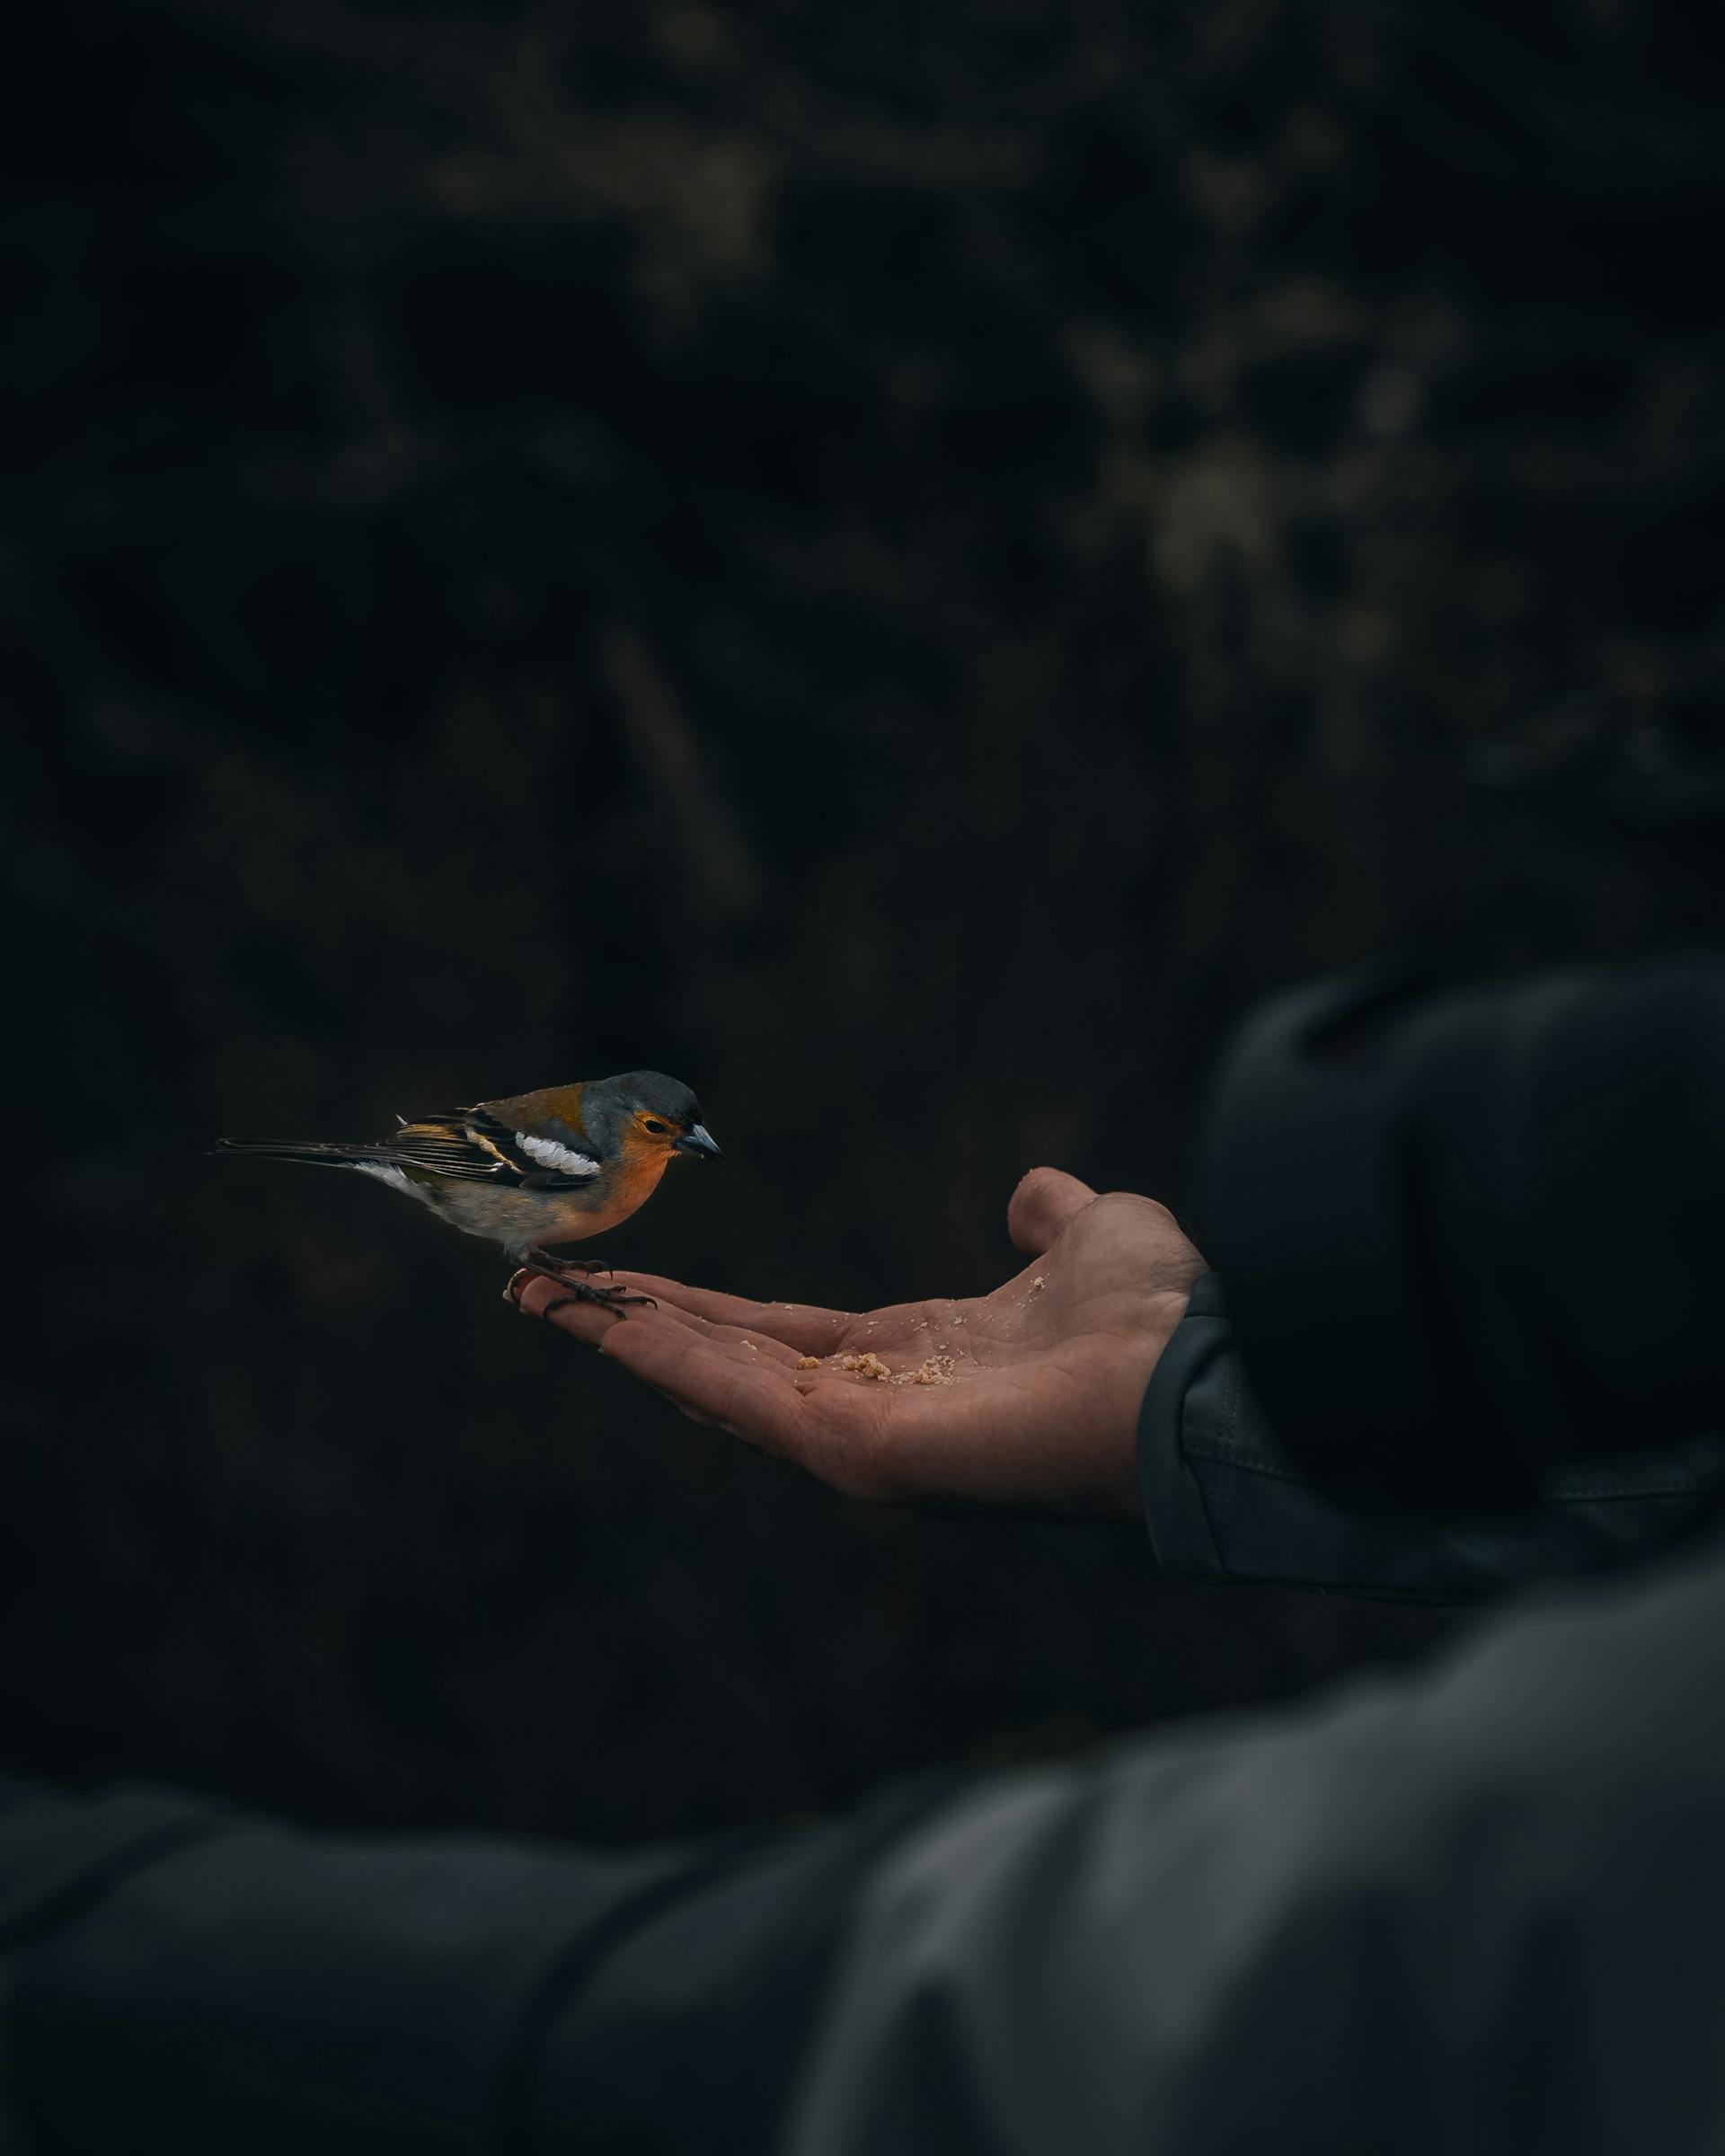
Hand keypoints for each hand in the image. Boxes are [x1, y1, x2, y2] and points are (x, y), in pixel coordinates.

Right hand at [508, 1168, 1206, 1519]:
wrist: (1203, 1374)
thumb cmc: (1161, 1317)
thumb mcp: (1095, 1234)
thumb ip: (1051, 1217)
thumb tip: (1037, 1192)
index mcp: (919, 1359)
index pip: (781, 1335)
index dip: (700, 1307)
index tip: (625, 1278)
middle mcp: (878, 1406)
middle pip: (725, 1359)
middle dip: (631, 1323)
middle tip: (540, 1288)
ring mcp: (864, 1438)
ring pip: (716, 1380)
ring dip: (624, 1337)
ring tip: (539, 1297)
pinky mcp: (862, 1454)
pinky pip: (746, 1400)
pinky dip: (667, 1358)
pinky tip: (602, 1321)